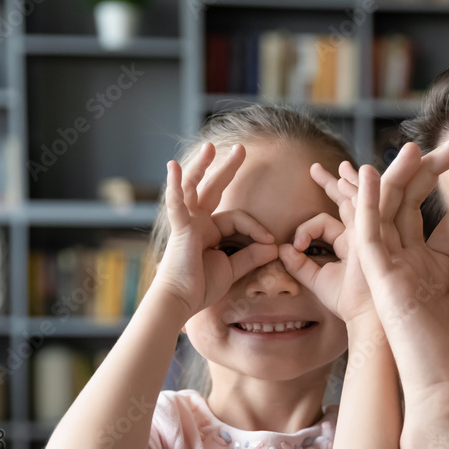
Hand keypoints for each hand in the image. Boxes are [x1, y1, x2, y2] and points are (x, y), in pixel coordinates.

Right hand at [153, 142, 277, 318]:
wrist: (181, 300)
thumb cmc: (201, 286)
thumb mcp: (233, 268)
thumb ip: (252, 256)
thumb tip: (275, 247)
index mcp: (210, 231)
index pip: (238, 219)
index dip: (256, 228)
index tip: (270, 241)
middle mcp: (197, 222)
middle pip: (213, 189)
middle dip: (227, 169)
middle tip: (241, 149)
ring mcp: (186, 222)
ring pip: (194, 188)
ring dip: (202, 166)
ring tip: (210, 147)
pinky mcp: (179, 228)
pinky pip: (177, 203)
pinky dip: (175, 186)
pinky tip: (174, 168)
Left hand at [279, 157, 385, 324]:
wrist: (370, 318)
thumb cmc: (350, 304)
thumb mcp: (318, 281)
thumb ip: (299, 265)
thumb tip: (281, 249)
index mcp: (352, 243)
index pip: (327, 222)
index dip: (305, 229)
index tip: (295, 245)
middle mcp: (365, 234)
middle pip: (349, 200)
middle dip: (334, 183)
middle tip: (317, 169)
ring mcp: (372, 232)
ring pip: (361, 196)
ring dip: (352, 179)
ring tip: (342, 166)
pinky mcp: (375, 232)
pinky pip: (367, 203)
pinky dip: (360, 187)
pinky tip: (354, 172)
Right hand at [351, 139, 448, 411]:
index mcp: (443, 273)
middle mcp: (416, 268)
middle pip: (415, 208)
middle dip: (430, 173)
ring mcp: (396, 274)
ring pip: (390, 213)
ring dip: (398, 178)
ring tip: (412, 148)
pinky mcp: (383, 282)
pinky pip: (370, 236)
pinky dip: (369, 205)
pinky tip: (373, 176)